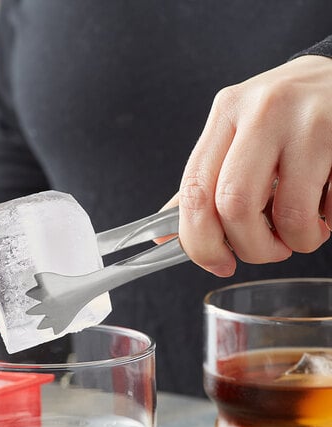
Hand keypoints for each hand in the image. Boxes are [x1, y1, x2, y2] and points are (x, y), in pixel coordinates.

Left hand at [164, 55, 331, 275]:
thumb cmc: (286, 118)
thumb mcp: (238, 136)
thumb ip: (204, 185)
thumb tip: (165, 237)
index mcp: (226, 113)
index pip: (195, 190)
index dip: (200, 241)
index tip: (217, 262)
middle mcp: (263, 111)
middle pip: (234, 205)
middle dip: (251, 247)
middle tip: (268, 250)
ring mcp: (308, 121)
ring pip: (288, 213)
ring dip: (297, 241)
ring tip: (304, 231)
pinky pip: (330, 206)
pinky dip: (327, 223)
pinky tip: (326, 206)